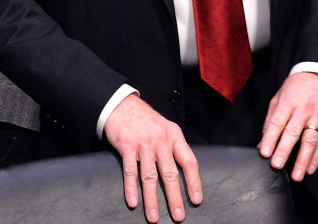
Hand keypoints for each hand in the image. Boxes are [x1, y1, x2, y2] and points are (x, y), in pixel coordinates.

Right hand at [103, 94, 201, 222]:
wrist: (122, 104)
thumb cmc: (145, 120)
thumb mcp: (165, 128)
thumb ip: (174, 147)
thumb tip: (183, 173)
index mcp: (174, 136)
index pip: (189, 162)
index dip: (193, 182)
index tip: (196, 200)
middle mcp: (161, 140)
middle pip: (170, 173)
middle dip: (174, 198)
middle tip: (178, 216)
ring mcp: (143, 143)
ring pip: (150, 176)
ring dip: (152, 199)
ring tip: (153, 217)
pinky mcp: (127, 146)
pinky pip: (130, 171)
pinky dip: (131, 188)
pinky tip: (133, 201)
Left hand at [258, 72, 317, 180]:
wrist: (317, 77)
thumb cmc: (295, 89)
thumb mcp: (278, 98)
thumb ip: (271, 120)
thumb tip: (263, 141)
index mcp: (288, 102)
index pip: (277, 122)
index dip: (270, 138)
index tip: (265, 152)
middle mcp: (303, 109)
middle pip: (293, 132)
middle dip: (284, 150)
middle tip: (277, 165)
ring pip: (310, 140)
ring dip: (303, 159)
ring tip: (297, 174)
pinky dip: (317, 157)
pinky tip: (310, 168)